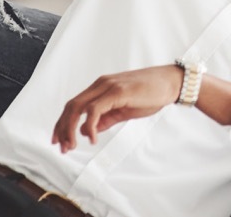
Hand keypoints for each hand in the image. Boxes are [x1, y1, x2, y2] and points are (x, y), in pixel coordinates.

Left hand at [52, 65, 182, 152]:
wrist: (171, 82)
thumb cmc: (150, 94)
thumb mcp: (124, 109)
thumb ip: (106, 119)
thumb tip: (88, 131)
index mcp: (101, 87)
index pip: (74, 105)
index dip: (62, 123)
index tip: (58, 141)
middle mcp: (100, 84)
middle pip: (71, 106)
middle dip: (62, 129)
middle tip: (62, 148)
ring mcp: (108, 86)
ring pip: (78, 107)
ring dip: (70, 129)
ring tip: (73, 146)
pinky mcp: (117, 91)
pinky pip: (95, 109)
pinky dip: (89, 126)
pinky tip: (93, 139)